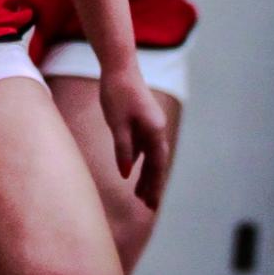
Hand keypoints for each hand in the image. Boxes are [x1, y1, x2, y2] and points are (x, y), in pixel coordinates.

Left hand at [100, 62, 169, 209]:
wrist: (119, 66)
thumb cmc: (116, 93)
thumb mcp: (117, 124)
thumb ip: (123, 149)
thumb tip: (126, 174)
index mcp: (154, 131)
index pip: (157, 166)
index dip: (155, 186)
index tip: (152, 205)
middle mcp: (156, 129)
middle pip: (157, 163)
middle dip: (153, 185)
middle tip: (149, 207)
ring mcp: (150, 124)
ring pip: (151, 156)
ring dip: (146, 175)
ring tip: (140, 195)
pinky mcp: (142, 120)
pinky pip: (144, 146)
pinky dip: (140, 160)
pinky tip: (132, 170)